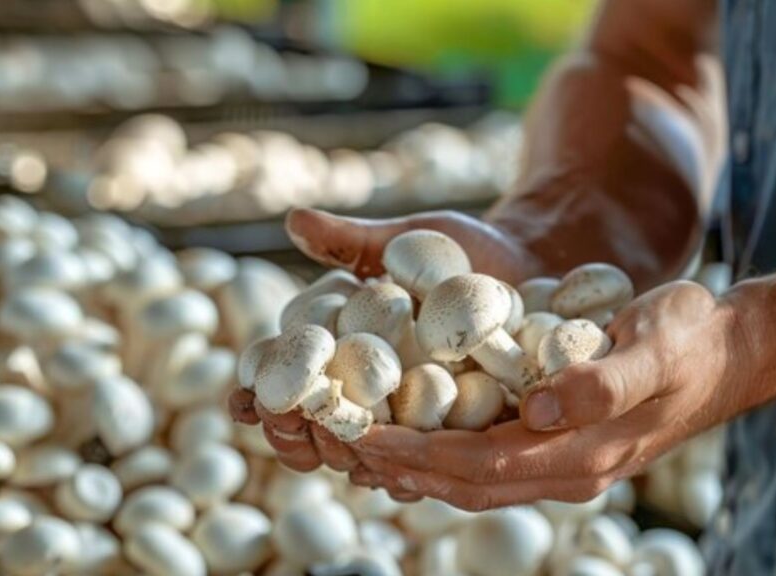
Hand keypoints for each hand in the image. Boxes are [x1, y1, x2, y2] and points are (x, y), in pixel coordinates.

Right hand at [229, 207, 543, 492]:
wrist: (528, 263)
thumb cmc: (456, 249)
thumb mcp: (404, 240)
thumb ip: (350, 242)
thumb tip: (293, 218)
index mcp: (339, 352)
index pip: (288, 384)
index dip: (264, 398)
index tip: (247, 401)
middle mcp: (368, 394)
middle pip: (319, 433)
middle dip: (301, 437)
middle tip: (297, 427)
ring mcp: (411, 420)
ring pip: (367, 458)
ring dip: (350, 461)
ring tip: (343, 454)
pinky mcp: (458, 435)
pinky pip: (427, 465)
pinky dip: (409, 473)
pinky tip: (403, 475)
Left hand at [344, 281, 760, 509]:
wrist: (731, 350)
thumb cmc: (693, 338)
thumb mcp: (655, 346)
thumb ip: (602, 382)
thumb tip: (539, 409)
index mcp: (585, 452)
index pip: (482, 466)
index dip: (420, 455)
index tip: (365, 438)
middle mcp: (570, 468)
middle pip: (469, 484)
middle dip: (405, 470)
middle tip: (344, 448)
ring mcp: (569, 460)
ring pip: (479, 478)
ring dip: (421, 468)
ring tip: (367, 448)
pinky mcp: (568, 441)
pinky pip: (497, 459)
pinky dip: (451, 452)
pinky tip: (423, 433)